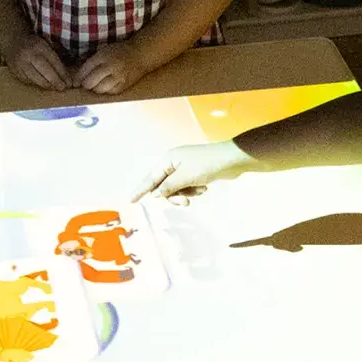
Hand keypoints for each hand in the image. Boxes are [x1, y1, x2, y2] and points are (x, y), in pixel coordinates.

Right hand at [4, 35, 71, 90]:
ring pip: (35, 78)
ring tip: (54, 88)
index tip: (69, 82)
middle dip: (55, 81)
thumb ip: (56, 53)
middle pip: (44, 70)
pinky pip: (27, 80)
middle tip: (62, 88)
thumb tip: (67, 70)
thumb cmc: (34, 43)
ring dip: (46, 85)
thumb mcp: (46, 42)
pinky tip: (44, 85)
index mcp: (39, 45)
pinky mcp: (15, 71)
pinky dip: (36, 84)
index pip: (53, 61)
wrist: (13, 41)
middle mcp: (29, 54)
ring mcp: (20, 63)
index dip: (62, 73)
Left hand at [75, 42, 148, 96]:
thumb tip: (78, 74)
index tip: (75, 83)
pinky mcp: (124, 85)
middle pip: (90, 82)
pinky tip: (106, 86)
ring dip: (95, 89)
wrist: (140, 55)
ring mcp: (118, 77)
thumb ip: (91, 60)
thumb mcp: (104, 50)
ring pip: (99, 89)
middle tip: (85, 84)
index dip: (78, 78)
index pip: (86, 69)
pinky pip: (109, 93)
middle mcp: (110, 66)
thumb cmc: (119, 51)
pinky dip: (105, 91)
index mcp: (103, 56)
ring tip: (95, 85)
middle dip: (85, 85)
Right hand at [134, 139, 252, 200]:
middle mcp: (174, 163)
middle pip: (164, 187)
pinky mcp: (195, 174)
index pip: (150, 178)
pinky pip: (187, 187)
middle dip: (174, 196)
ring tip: (199, 191)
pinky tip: (204, 187)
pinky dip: (194, 190)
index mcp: (168, 160)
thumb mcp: (185, 177)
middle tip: (185, 202)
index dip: (140, 190)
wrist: (231, 160)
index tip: (130, 201)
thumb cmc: (207, 164)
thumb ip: (168, 187)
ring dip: (186, 194)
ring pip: (176, 189)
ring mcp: (184, 168)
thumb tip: (155, 194)